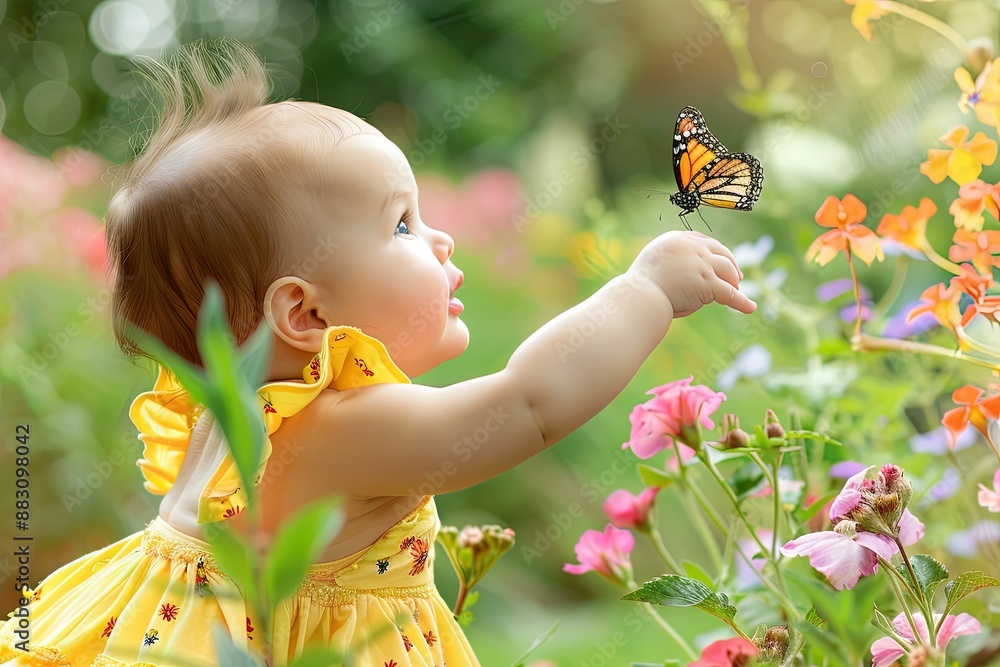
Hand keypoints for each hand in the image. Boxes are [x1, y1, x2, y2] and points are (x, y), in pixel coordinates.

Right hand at [628, 230, 755, 317]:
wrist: (638, 297)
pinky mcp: (707, 282)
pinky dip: (741, 301)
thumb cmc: (640, 286)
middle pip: (721, 252)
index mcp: (677, 239)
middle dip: (731, 264)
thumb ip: (672, 261)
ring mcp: (701, 263)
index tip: (721, 261)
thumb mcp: (655, 263)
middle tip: (737, 278)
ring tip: (735, 292)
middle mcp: (691, 247)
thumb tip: (688, 271)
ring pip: (728, 270)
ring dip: (733, 282)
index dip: (716, 252)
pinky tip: (749, 307)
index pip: (704, 241)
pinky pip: (729, 293)